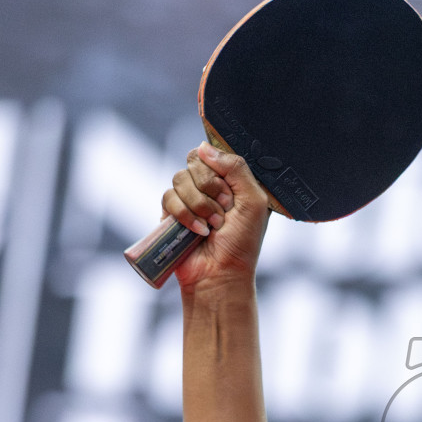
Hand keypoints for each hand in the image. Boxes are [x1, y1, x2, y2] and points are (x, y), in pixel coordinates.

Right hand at [160, 142, 270, 290]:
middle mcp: (210, 185)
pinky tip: (197, 231)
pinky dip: (184, 214)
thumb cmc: (243, 242)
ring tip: (212, 226)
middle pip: (195, 161)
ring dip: (199, 204)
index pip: (216, 152)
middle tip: (224, 212)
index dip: (220, 169)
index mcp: (232, 179)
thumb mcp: (254, 202)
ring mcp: (189, 197)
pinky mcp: (171, 212)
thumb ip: (236, 168)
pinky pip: (168, 196)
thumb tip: (203, 147)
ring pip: (180, 178)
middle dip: (211, 189)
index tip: (231, 193)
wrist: (220, 274)